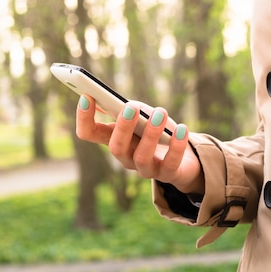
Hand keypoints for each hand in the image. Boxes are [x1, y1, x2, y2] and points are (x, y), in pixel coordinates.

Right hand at [75, 95, 204, 193]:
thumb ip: (133, 109)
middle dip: (122, 127)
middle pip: (116, 147)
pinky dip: (176, 145)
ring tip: (161, 113)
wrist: (186, 157)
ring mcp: (146, 169)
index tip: (87, 97)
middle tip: (131, 107)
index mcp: (114, 139)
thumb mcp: (144, 116)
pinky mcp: (168, 175)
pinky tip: (181, 128)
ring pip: (142, 157)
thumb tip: (127, 106)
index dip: (84, 118)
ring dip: (151, 134)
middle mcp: (126, 157)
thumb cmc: (159, 131)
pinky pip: (170, 163)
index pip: (89, 133)